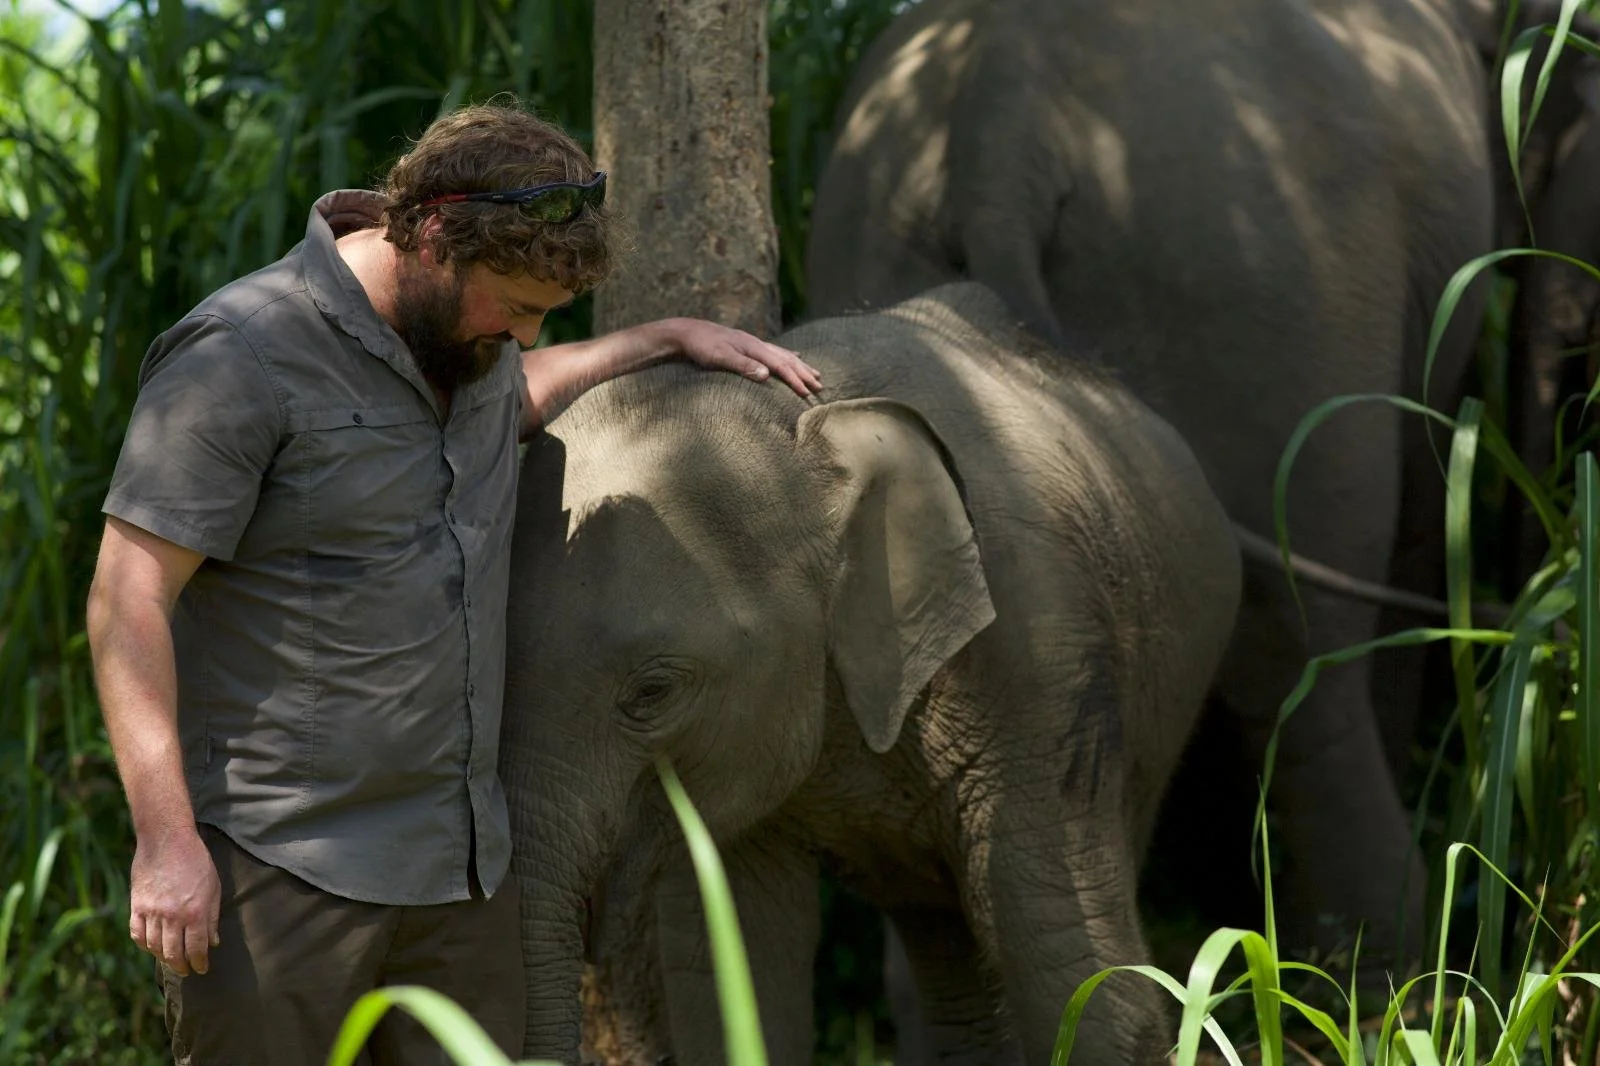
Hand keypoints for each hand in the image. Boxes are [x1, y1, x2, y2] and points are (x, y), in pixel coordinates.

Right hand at [129, 825, 220, 975]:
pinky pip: (137, 934)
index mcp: (195, 912)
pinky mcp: (137, 906)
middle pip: (174, 953)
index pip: (197, 948)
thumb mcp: (213, 887)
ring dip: (163, 958)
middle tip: (186, 970)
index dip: (199, 963)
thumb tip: (213, 942)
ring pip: (154, 947)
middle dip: (182, 966)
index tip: (202, 969)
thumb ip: (212, 917)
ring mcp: (152, 912)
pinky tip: (151, 947)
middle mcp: (172, 916)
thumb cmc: (196, 861)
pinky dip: (144, 944)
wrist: (167, 840)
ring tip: (171, 960)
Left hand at [661, 318, 822, 397]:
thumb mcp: (719, 357)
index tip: (808, 393)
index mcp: (753, 347)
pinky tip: (792, 357)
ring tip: (814, 373)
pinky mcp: (747, 346)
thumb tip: (767, 375)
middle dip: (804, 373)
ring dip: (799, 366)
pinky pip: (775, 352)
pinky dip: (787, 357)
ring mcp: (752, 344)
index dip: (795, 380)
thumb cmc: (701, 346)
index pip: (780, 365)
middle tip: (820, 386)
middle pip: (787, 359)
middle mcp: (756, 343)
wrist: (686, 332)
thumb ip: (743, 366)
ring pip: (783, 354)